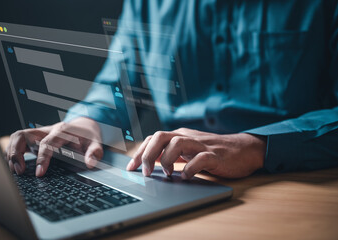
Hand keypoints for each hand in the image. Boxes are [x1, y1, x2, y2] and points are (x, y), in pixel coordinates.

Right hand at [6, 117, 102, 176]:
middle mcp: (48, 130)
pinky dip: (13, 152)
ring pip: (17, 137)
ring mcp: (40, 133)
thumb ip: (94, 152)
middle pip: (23, 135)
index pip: (47, 143)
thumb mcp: (96, 142)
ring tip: (16, 170)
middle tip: (19, 171)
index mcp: (62, 130)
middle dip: (16, 153)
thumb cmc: (89, 135)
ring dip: (12, 153)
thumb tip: (90, 163)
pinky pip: (19, 142)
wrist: (85, 125)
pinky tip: (16, 165)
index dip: (42, 158)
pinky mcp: (36, 138)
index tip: (40, 173)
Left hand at [126, 128, 265, 178]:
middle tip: (146, 172)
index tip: (132, 167)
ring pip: (177, 143)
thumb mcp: (189, 150)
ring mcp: (202, 145)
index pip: (153, 138)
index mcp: (180, 135)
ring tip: (167, 174)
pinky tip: (185, 177)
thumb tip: (150, 165)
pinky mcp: (215, 155)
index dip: (140, 152)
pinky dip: (189, 169)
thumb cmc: (213, 151)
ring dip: (167, 159)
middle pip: (161, 136)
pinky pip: (200, 159)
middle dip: (149, 154)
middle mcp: (188, 137)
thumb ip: (172, 154)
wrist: (243, 149)